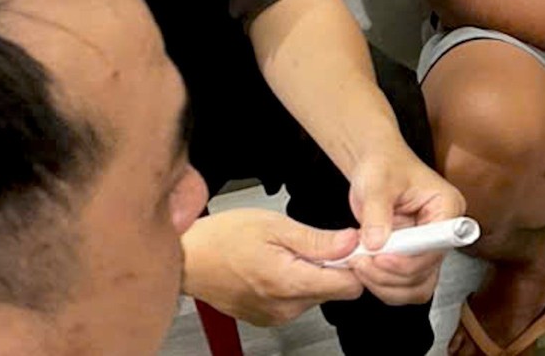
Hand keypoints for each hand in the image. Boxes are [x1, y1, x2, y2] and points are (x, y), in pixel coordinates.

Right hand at [181, 208, 363, 325]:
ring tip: (288, 251)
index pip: (349, 286)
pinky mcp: (267, 318)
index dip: (355, 263)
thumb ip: (317, 239)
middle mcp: (285, 307)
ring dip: (312, 273)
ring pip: (316, 295)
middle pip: (334, 291)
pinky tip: (277, 264)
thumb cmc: (224, 238)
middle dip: (332, 266)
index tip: (351, 245)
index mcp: (290, 283)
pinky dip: (295, 282)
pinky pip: (296, 301)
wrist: (189, 258)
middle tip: (312, 242)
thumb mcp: (275, 225)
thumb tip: (351, 242)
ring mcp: (276, 316)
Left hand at [346, 145, 466, 305]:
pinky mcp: (412, 260)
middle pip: (426, 271)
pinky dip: (382, 285)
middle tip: (360, 261)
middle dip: (390, 274)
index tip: (381, 257)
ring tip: (359, 263)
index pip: (436, 246)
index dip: (409, 259)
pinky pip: (403, 286)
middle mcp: (443, 233)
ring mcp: (428, 249)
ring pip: (416, 286)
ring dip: (385, 284)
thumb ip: (377, 212)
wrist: (375, 168)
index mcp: (447, 207)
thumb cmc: (383, 166)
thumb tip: (377, 242)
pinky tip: (364, 268)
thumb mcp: (377, 182)